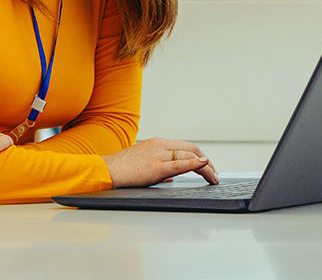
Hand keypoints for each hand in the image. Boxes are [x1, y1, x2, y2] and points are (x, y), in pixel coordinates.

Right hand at [102, 137, 218, 187]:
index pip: (186, 147)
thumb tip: (173, 176)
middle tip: (215, 175)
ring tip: (214, 178)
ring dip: (206, 168)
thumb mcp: (145, 164)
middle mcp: (160, 145)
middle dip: (207, 162)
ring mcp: (158, 154)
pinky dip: (195, 163)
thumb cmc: (123, 169)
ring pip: (190, 157)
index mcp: (158, 143)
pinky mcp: (156, 166)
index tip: (208, 167)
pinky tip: (204, 164)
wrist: (107, 170)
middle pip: (192, 149)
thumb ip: (161, 168)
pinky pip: (180, 164)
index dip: (201, 156)